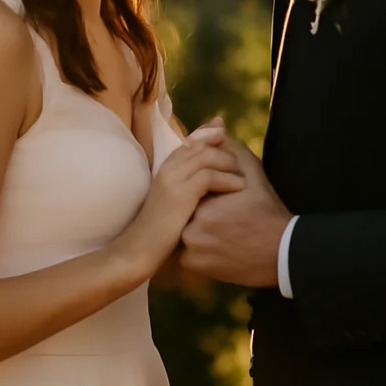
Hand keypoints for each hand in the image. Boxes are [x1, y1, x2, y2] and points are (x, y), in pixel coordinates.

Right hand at [112, 120, 244, 282]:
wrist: (140, 249)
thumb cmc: (160, 230)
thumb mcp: (177, 203)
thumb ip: (192, 185)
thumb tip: (211, 175)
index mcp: (167, 167)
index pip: (192, 140)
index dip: (211, 135)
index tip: (228, 140)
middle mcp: (169, 167)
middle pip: (202, 144)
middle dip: (226, 148)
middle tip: (244, 162)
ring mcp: (172, 178)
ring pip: (207, 155)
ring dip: (230, 163)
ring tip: (244, 175)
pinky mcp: (180, 194)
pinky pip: (209, 176)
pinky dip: (228, 179)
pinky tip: (240, 188)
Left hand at [179, 135, 291, 287]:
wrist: (283, 252)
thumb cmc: (267, 210)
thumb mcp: (252, 173)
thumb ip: (230, 148)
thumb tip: (214, 124)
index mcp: (203, 202)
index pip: (189, 190)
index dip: (204, 193)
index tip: (220, 200)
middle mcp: (192, 228)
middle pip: (184, 211)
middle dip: (196, 210)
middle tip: (221, 217)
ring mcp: (193, 251)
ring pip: (182, 231)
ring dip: (194, 229)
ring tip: (220, 230)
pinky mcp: (196, 266)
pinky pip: (186, 253)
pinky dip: (196, 249)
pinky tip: (217, 245)